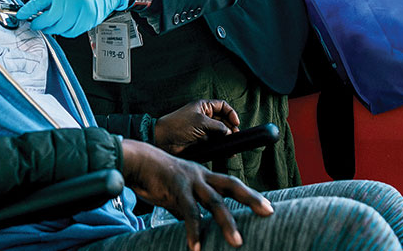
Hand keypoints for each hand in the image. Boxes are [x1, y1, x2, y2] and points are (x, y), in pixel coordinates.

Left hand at [16, 0, 129, 36]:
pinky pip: (72, 32)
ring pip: (60, 29)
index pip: (39, 3)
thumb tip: (37, 11)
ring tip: (51, 23)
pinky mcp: (89, 21)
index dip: (28, 11)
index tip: (20, 15)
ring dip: (52, 29)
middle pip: (49, 20)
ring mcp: (81, 13)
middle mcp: (72, 2)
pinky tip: (65, 25)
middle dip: (39, 24)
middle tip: (36, 23)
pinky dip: (65, 31)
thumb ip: (51, 0)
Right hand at [121, 140, 271, 250]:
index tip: (266, 206)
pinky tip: (196, 247)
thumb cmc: (153, 176)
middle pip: (231, 184)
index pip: (230, 184)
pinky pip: (189, 212)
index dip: (248, 194)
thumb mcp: (175, 193)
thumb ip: (186, 206)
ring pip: (215, 201)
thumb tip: (193, 224)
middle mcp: (200, 175)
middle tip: (268, 211)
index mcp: (202, 175)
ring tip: (237, 241)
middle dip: (251, 198)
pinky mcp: (176, 187)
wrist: (134, 161)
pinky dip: (194, 231)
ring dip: (227, 223)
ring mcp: (189, 180)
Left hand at [155, 100, 240, 155]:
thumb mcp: (201, 122)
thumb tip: (229, 132)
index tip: (236, 123)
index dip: (230, 113)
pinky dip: (222, 146)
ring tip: (233, 145)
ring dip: (228, 138)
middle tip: (235, 135)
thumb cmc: (178, 125)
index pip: (222, 106)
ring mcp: (204, 130)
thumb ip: (218, 126)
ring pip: (221, 133)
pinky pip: (216, 143)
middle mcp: (204, 117)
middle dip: (231, 127)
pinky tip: (228, 151)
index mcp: (203, 107)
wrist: (164, 140)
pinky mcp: (202, 141)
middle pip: (224, 120)